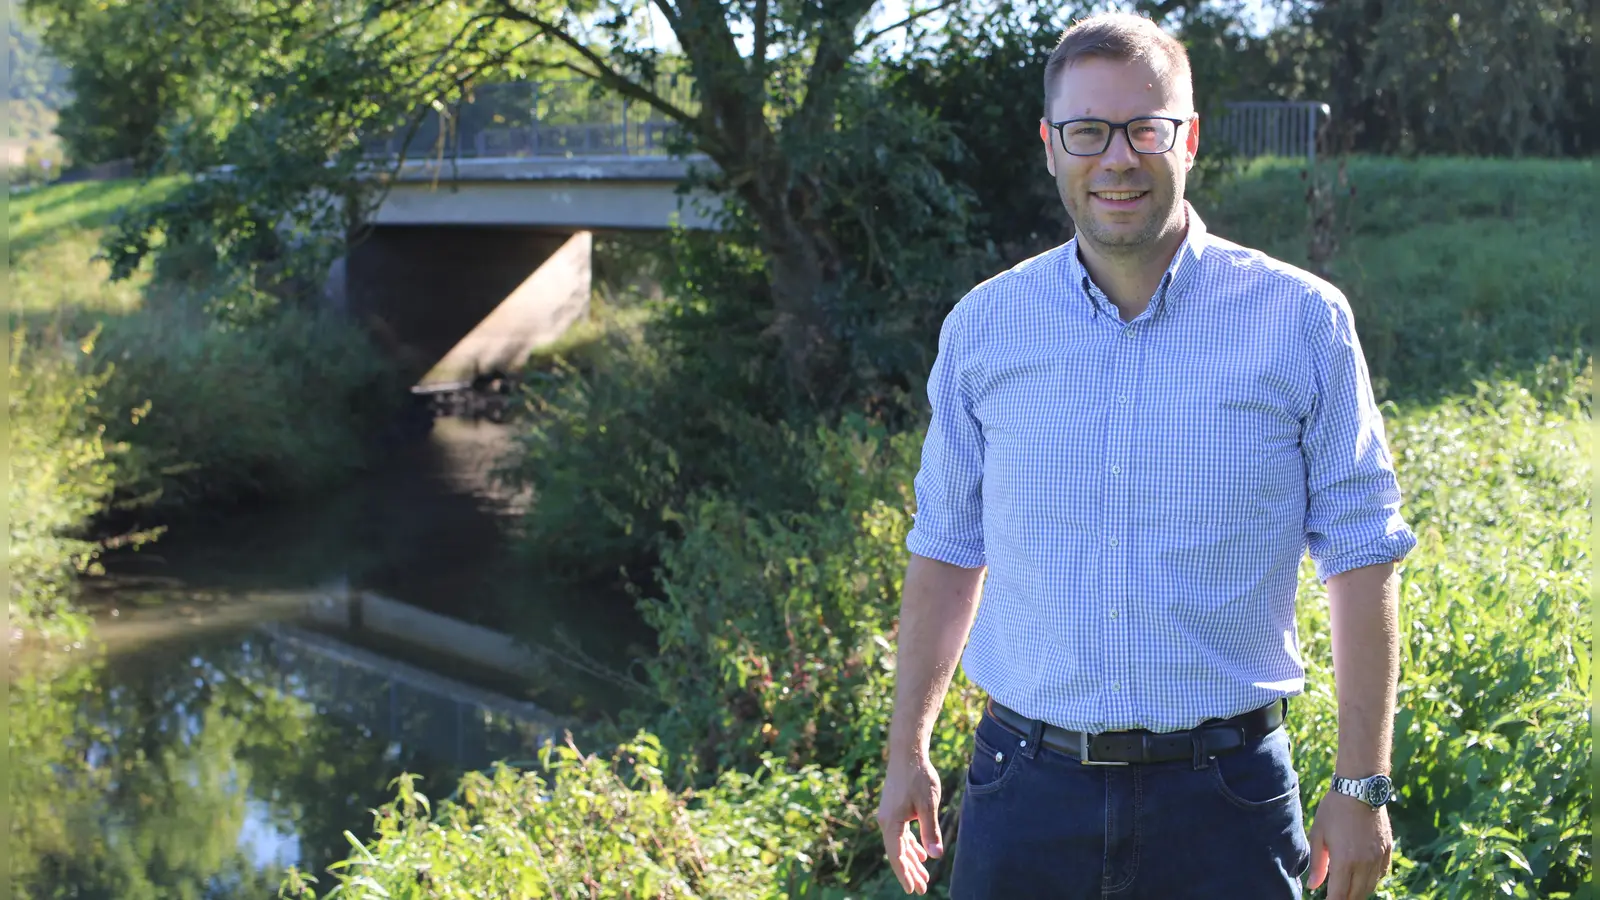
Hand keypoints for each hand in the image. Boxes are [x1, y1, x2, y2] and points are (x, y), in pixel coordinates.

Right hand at [876, 752, 944, 894]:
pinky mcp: (894, 810)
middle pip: (897, 853)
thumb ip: (931, 831)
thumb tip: (935, 855)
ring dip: (911, 860)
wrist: (907, 753)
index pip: (897, 855)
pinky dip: (910, 845)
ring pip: (900, 844)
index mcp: (891, 822)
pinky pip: (901, 834)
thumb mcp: (928, 805)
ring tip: (923, 877)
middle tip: (921, 889)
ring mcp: (889, 816)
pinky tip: (920, 855)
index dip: (905, 874)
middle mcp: (886, 821)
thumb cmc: (918, 776)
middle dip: (909, 871)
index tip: (912, 889)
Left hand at [1306, 790, 1392, 898]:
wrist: (1360, 789)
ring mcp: (1378, 857)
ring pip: (1370, 887)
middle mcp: (1365, 863)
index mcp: (1345, 861)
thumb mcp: (1319, 834)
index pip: (1340, 895)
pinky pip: (1381, 874)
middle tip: (1335, 896)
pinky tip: (1362, 877)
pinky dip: (1371, 880)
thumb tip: (1313, 886)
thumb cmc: (1334, 809)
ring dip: (1358, 891)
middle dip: (1345, 899)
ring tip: (1347, 889)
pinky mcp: (1387, 850)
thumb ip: (1318, 863)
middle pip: (1357, 895)